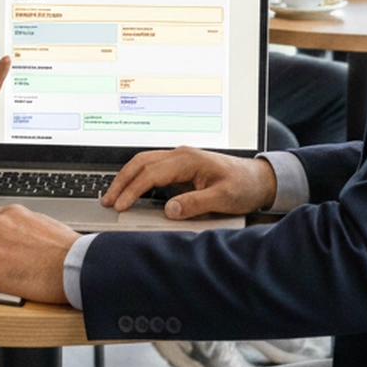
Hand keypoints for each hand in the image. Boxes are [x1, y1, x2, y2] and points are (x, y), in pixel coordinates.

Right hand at [102, 146, 276, 218]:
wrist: (259, 179)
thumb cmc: (244, 186)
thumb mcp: (223, 198)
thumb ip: (196, 203)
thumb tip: (170, 210)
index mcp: (188, 159)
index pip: (151, 173)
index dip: (133, 190)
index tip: (121, 206)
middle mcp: (180, 156)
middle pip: (141, 163)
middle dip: (121, 181)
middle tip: (107, 201)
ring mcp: (179, 160)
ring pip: (144, 163)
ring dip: (127, 178)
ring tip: (113, 196)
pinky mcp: (180, 169)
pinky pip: (152, 170)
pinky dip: (138, 179)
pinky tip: (131, 192)